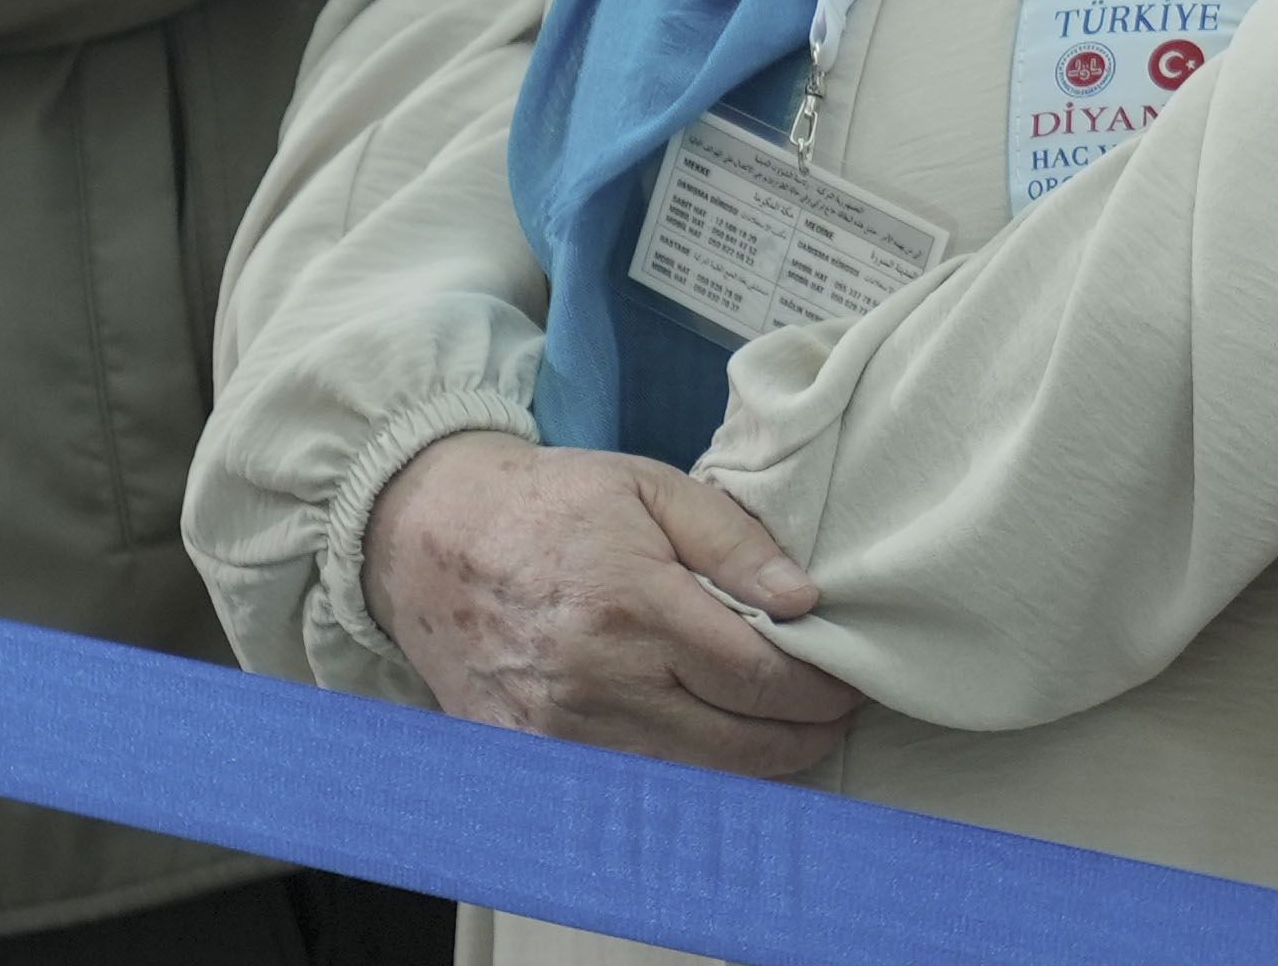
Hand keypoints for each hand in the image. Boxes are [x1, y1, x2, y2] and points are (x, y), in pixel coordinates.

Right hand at [362, 430, 859, 775]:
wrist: (431, 538)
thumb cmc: (551, 504)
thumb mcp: (651, 488)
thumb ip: (733, 542)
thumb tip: (804, 599)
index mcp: (633, 605)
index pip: (758, 676)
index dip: (818, 689)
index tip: (847, 683)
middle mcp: (597, 680)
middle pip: (734, 743)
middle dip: (801, 736)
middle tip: (832, 714)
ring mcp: (559, 731)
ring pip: (689, 780)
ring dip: (750, 767)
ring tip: (784, 732)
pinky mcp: (530, 757)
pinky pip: (629, 789)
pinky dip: (681, 780)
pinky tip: (711, 750)